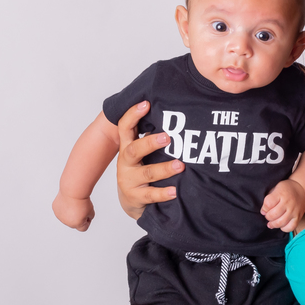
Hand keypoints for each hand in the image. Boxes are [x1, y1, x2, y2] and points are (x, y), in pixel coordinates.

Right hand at [52, 192, 94, 230]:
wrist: (73, 191)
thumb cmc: (82, 201)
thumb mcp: (91, 211)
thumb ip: (89, 217)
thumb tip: (84, 218)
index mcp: (76, 224)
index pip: (83, 228)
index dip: (87, 221)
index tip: (87, 214)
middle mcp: (66, 222)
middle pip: (74, 222)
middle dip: (78, 217)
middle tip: (81, 207)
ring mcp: (59, 216)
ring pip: (66, 216)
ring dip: (70, 212)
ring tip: (74, 203)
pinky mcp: (55, 209)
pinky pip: (61, 210)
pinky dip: (64, 207)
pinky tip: (67, 201)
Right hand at [115, 101, 183, 220]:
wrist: (131, 200)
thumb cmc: (141, 170)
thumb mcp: (141, 153)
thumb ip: (150, 137)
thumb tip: (172, 113)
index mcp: (127, 148)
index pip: (125, 127)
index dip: (133, 115)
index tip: (146, 104)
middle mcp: (125, 163)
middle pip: (134, 150)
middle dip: (150, 143)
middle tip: (167, 137)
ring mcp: (129, 181)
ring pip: (147, 173)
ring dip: (164, 168)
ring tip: (180, 165)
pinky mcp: (135, 197)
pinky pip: (151, 195)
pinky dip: (163, 193)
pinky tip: (175, 191)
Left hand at [261, 179, 304, 232]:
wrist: (303, 190)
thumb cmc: (287, 189)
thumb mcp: (277, 188)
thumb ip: (270, 198)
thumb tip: (264, 212)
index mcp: (281, 193)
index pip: (268, 204)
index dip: (264, 209)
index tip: (264, 209)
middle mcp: (288, 203)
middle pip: (273, 215)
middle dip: (267, 217)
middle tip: (268, 216)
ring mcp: (294, 211)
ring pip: (281, 222)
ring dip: (273, 224)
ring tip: (271, 223)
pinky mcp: (298, 217)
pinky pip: (290, 227)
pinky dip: (284, 228)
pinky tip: (281, 225)